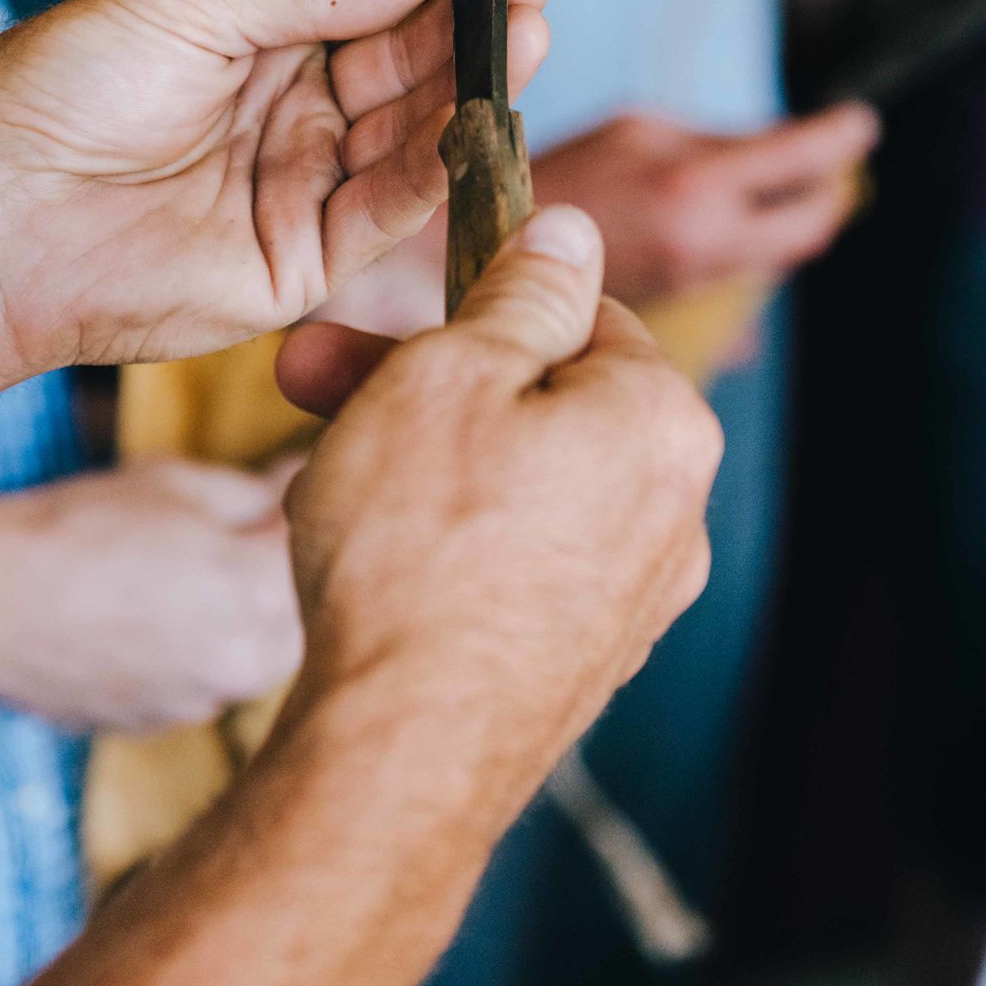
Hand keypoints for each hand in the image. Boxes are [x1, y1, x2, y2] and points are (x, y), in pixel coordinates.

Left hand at [0, 0, 554, 394]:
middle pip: (410, 67)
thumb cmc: (62, 89)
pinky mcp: (301, 268)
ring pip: (412, 136)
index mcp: (260, 43)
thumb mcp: (192, 2)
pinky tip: (478, 115)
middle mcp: (294, 117)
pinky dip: (436, 168)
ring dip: (474, 85)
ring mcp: (302, 192)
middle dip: (478, 21)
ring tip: (529, 31)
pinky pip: (386, 214)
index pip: (378, 3)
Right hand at [0, 460, 302, 732]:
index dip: (325, 516)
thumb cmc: (82, 527)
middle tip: (257, 534)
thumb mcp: (185, 485)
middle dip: (292, 577)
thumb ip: (267, 494)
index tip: (322, 490)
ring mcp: (206, 705)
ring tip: (191, 574)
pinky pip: (206, 682)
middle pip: (310, 618)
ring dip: (249, 619)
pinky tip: (151, 615)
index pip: (331, 550)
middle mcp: (250, 665)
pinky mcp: (162, 725)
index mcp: (266, 595)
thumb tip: (312, 481)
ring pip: (260, 656)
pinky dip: (197, 651)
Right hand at [275, 208, 720, 793]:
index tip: (396, 318)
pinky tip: (372, 556)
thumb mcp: (449, 374)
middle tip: (309, 375)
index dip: (477, 307)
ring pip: (525, 484)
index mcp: (663, 419)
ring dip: (425, 459)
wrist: (400, 754)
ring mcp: (635, 597)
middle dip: (422, 381)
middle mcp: (677, 510)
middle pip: (546, 403)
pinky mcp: (585, 660)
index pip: (582, 315)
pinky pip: (520, 563)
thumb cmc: (415, 550)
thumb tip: (568, 232)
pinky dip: (453, 542)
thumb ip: (518, 293)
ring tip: (319, 470)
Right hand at [530, 106, 878, 306]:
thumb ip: (713, 140)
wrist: (492, 251)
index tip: (861, 123)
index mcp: (698, 187)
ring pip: (777, 254)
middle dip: (831, 192)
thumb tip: (778, 152)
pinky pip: (741, 272)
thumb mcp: (638, 130)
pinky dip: (755, 242)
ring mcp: (698, 282)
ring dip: (793, 218)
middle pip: (811, 226)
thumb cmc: (562, 171)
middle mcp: (709, 245)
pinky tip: (739, 219)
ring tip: (792, 184)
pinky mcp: (682, 304)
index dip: (840, 138)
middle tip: (837, 164)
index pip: (803, 159)